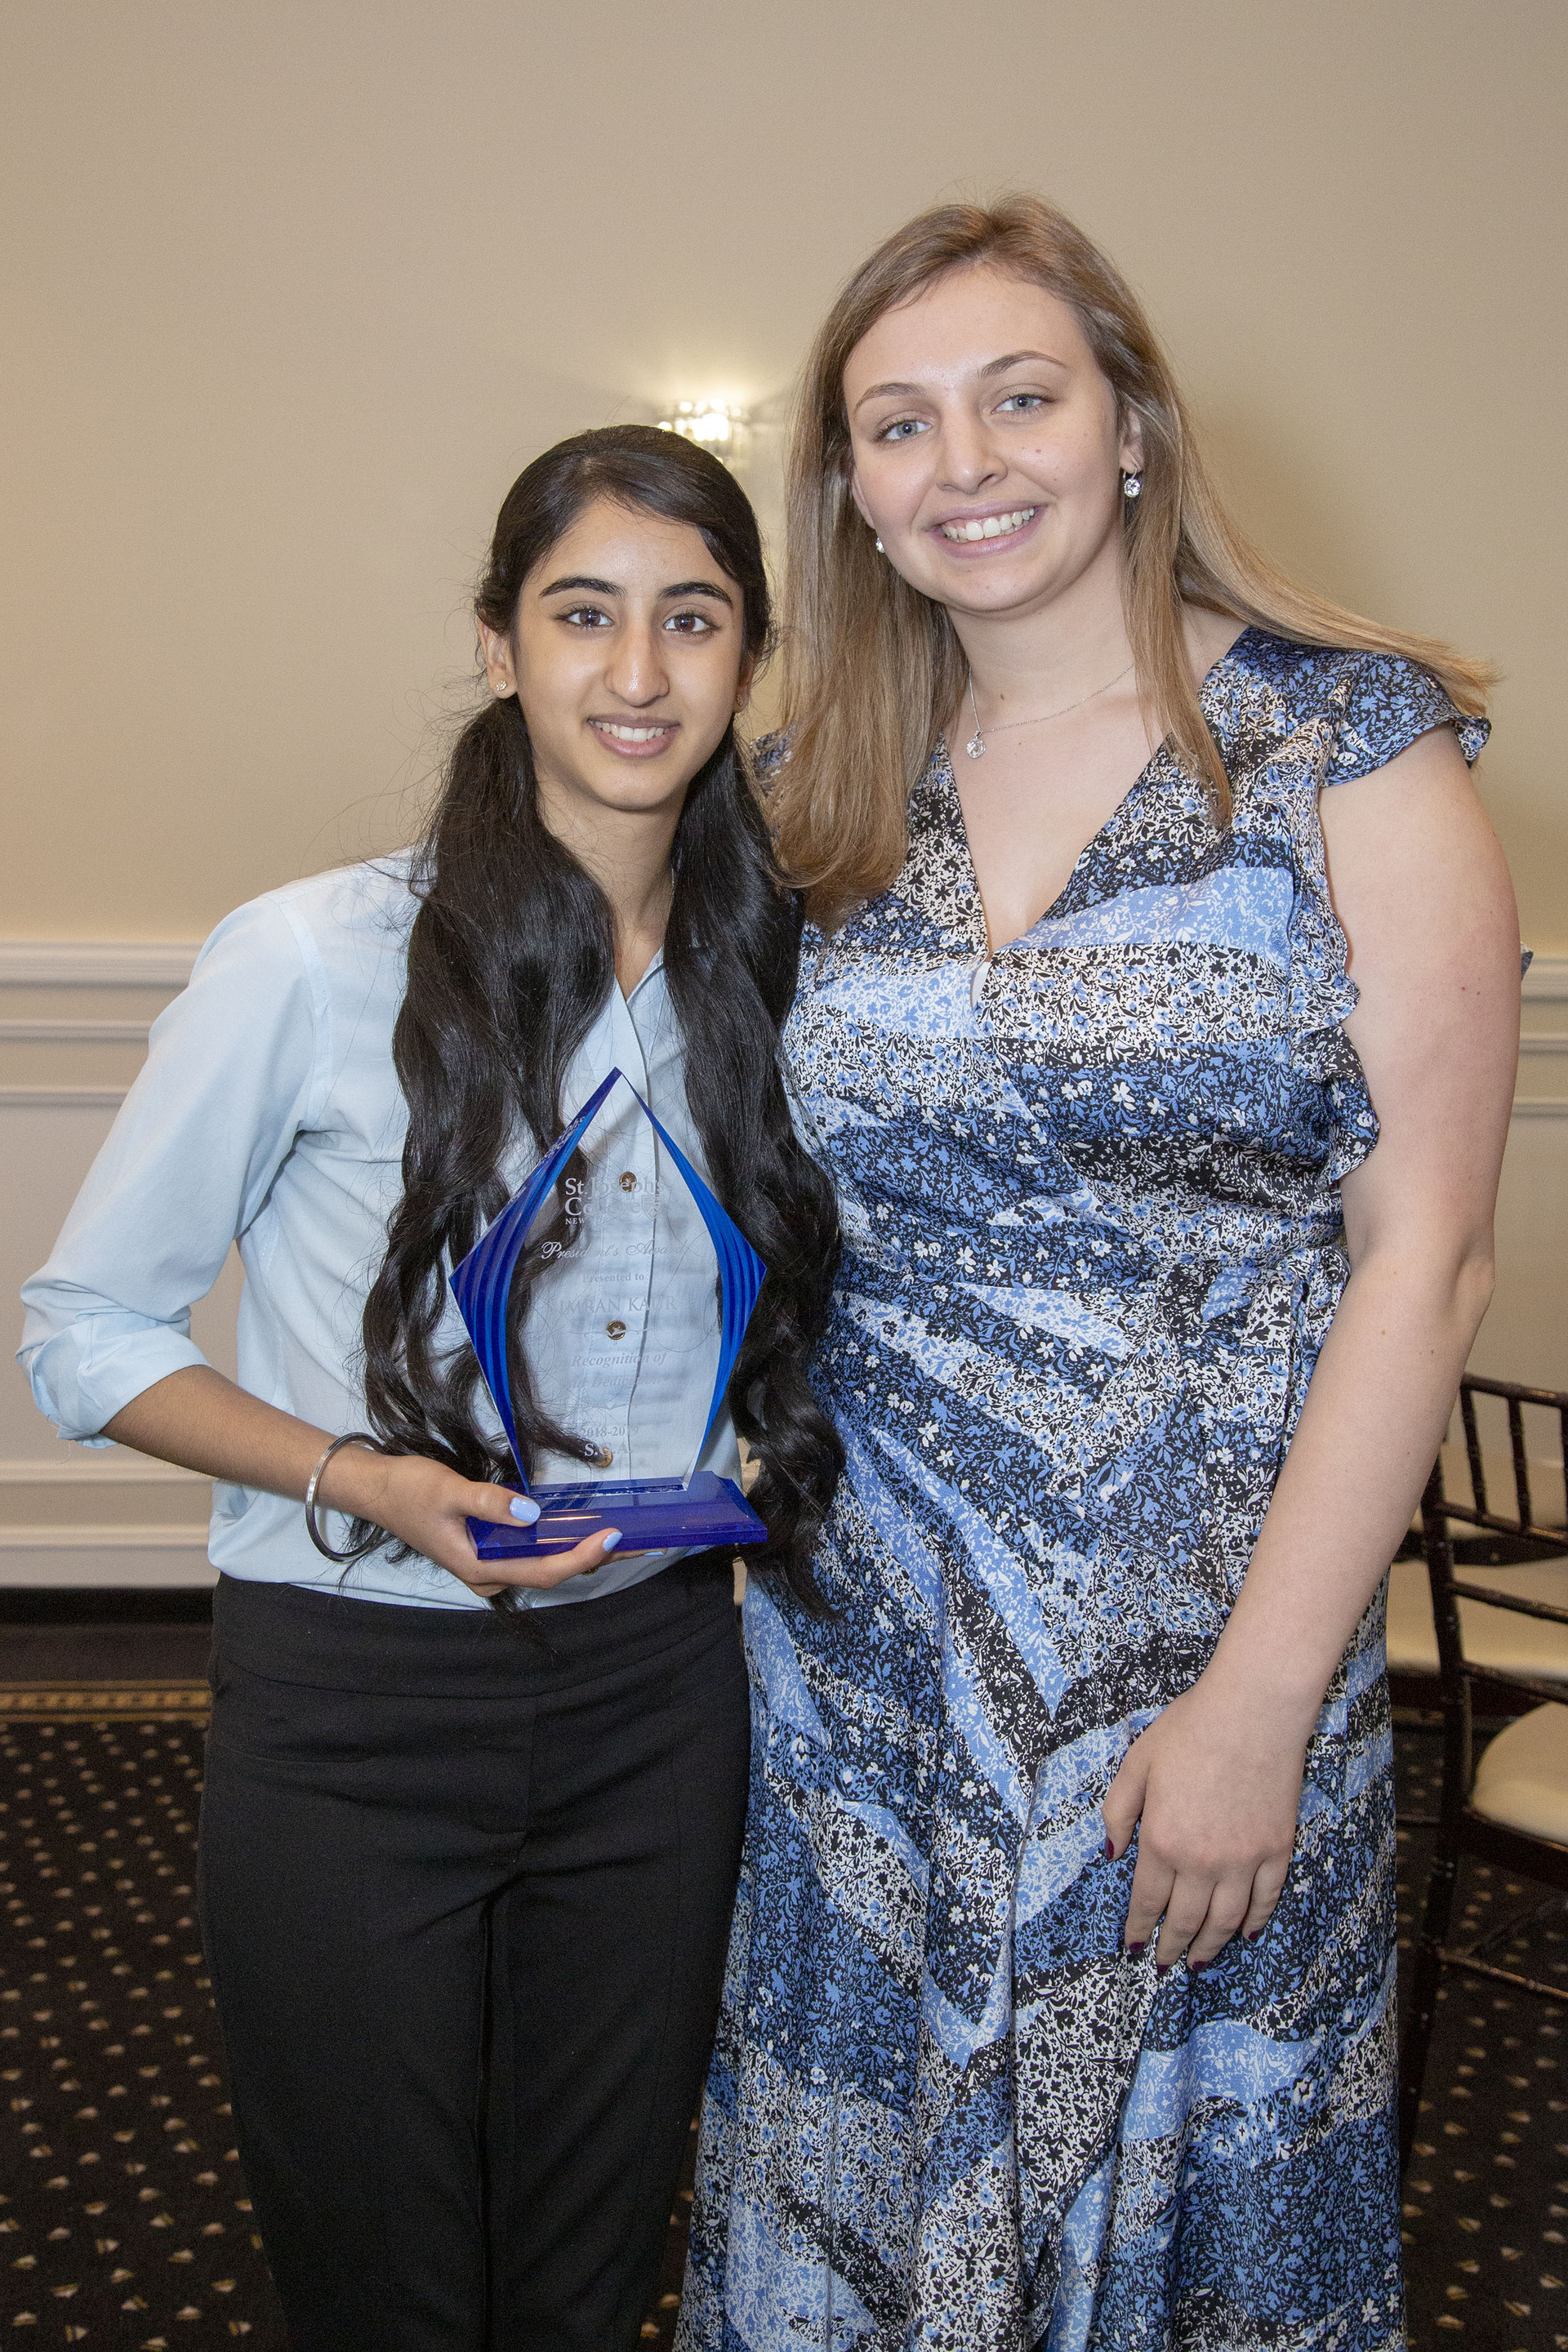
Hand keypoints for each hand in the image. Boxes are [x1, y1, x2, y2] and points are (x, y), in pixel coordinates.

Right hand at [324, 1444, 626, 1597]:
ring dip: (582, 1551)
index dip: (580, 1556)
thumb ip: (488, 1503)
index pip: (542, 1569)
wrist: (377, 1491)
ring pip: (544, 1563)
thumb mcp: (448, 1490)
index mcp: (480, 1567)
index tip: (612, 1536)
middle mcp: (489, 1574)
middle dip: (593, 1558)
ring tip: (622, 1538)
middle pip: (550, 1571)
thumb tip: (532, 1513)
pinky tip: (583, 1529)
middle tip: (637, 1540)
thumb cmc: (409, 1490)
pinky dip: (561, 1541)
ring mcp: (490, 1564)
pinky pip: (533, 1551)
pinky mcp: (490, 1549)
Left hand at [1101, 1671, 1308, 1967]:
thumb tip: (1111, 1853)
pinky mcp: (1277, 1850)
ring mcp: (1244, 1860)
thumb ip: (1118, 1812)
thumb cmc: (1190, 1730)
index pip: (1147, 1900)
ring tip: (1198, 1963)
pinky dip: (1254, 1923)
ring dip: (1209, 1947)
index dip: (1139, 1928)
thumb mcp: (1137, 1764)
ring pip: (1225, 1921)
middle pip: (1185, 1919)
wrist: (1253, 1711)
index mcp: (1163, 1840)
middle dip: (1171, 1947)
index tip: (1133, 1947)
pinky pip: (1265, 1900)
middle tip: (1163, 1965)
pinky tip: (1245, 1936)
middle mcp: (1202, 1861)